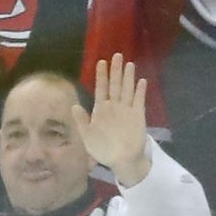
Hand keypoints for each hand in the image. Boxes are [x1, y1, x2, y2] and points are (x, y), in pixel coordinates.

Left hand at [78, 53, 151, 181]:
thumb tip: (74, 105)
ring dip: (128, 77)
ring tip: (129, 64)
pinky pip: (139, 100)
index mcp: (101, 110)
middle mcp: (114, 106)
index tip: (101, 62)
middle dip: (115, 70)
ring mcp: (127, 109)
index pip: (100, 88)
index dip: (101, 75)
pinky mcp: (138, 115)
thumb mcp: (88, 136)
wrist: (121, 160)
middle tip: (117, 55)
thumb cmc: (103, 149)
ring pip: (127, 89)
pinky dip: (140, 91)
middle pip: (115, 84)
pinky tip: (142, 81)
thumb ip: (82, 121)